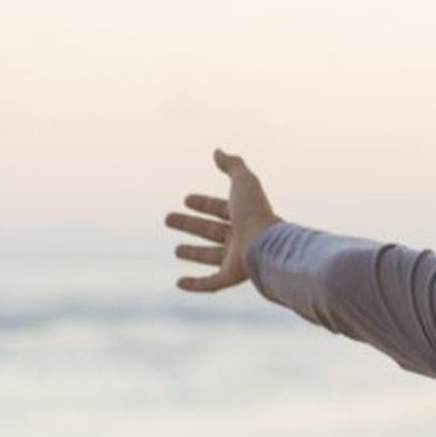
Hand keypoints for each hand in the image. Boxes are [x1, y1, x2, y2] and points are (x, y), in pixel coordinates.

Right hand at [165, 148, 282, 291]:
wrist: (266, 244)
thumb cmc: (255, 212)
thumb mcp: (243, 182)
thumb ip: (232, 165)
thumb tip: (217, 151)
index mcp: (244, 215)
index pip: (220, 208)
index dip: (203, 203)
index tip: (186, 199)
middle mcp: (241, 237)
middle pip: (211, 230)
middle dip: (190, 225)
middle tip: (168, 219)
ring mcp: (237, 258)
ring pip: (211, 256)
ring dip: (193, 253)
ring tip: (176, 250)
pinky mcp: (232, 277)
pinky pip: (211, 283)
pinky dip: (195, 285)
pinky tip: (179, 283)